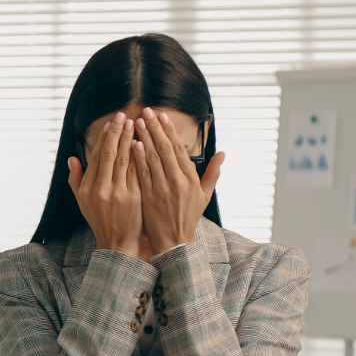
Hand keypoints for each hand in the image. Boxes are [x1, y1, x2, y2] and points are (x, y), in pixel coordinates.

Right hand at [67, 111, 141, 257]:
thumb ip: (76, 179)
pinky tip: (142, 143)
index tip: (111, 123)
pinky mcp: (134, 198)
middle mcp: (101, 190)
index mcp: (88, 188)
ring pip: (124, 160)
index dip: (104, 138)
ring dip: (129, 140)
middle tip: (124, 116)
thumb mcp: (82, 202)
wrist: (117, 243)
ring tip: (135, 123)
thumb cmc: (100, 220)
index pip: (96, 157)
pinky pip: (136, 172)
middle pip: (110, 154)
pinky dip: (139, 156)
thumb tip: (72, 159)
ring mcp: (118, 194)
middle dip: (117, 133)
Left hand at [132, 107, 224, 254]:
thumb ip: (212, 174)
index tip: (162, 116)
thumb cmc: (188, 218)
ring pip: (152, 159)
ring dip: (144, 139)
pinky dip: (137, 159)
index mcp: (191, 179)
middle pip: (165, 149)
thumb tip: (223, 154)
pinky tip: (132, 144)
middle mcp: (178, 182)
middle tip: (146, 111)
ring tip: (137, 122)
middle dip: (155, 129)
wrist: (174, 243)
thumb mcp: (204, 197)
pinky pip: (142, 174)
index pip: (179, 149)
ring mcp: (163, 190)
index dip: (170, 131)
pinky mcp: (149, 197)